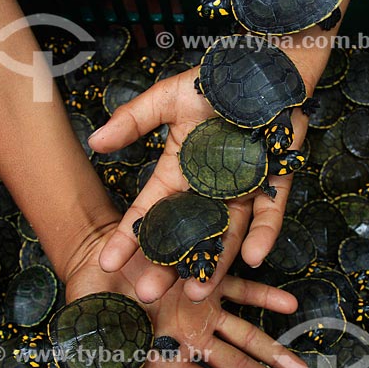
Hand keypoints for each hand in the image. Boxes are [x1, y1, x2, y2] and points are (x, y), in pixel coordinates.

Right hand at [64, 227, 308, 367]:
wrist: (99, 256)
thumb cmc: (92, 300)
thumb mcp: (92, 340)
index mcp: (166, 353)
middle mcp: (190, 333)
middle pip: (234, 364)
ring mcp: (201, 305)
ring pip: (243, 331)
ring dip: (273, 347)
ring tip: (302, 367)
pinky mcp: (205, 276)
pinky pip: (240, 287)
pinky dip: (263, 294)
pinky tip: (289, 301)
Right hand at [88, 58, 313, 303]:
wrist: (260, 73)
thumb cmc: (211, 84)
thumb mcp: (167, 99)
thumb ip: (134, 120)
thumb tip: (95, 142)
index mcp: (178, 174)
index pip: (149, 211)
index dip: (128, 237)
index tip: (107, 262)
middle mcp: (206, 191)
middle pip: (184, 234)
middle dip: (166, 264)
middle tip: (147, 294)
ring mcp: (240, 191)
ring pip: (225, 235)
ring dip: (213, 264)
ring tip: (196, 294)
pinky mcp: (273, 185)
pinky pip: (268, 213)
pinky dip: (262, 234)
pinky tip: (253, 258)